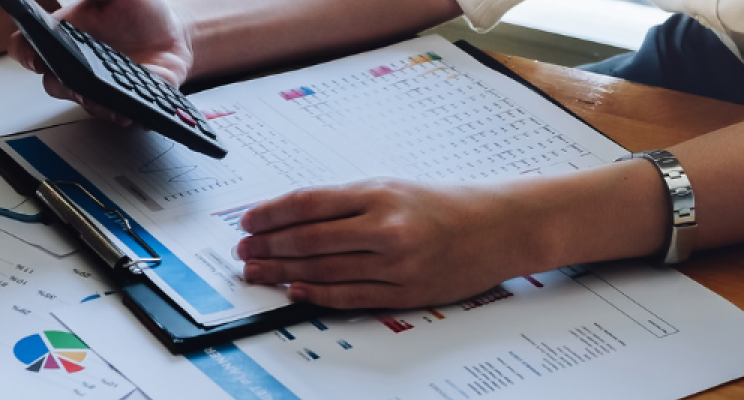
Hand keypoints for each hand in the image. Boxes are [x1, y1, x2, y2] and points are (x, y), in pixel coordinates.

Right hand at [7, 0, 191, 126]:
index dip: (25, 53)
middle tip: (73, 82)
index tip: (34, 57)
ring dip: (94, 104)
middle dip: (62, 86)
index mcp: (66, 37)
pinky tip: (130, 110)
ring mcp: (100, 89)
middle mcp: (77, 67)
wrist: (173, 33)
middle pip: (55, 84)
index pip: (29, 46)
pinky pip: (120, 114)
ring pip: (87, 104)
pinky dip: (124, 114)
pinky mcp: (127, 103)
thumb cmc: (141, 12)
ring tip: (103, 99)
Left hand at [236, 179, 555, 308]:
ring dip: (283, 272)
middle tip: (243, 252)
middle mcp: (385, 227)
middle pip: (309, 239)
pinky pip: (352, 296)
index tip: (246, 222)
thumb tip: (289, 216)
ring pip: (325, 270)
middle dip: (268, 247)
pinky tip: (295, 290)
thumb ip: (343, 203)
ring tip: (257, 271)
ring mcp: (396, 262)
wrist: (500, 227)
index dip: (270, 214)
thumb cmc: (442, 205)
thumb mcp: (391, 187)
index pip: (308, 204)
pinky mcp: (407, 291)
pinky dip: (318, 294)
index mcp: (378, 194)